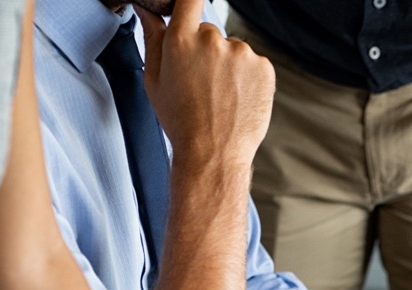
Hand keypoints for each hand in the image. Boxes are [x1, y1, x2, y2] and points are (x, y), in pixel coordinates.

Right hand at [137, 0, 274, 166]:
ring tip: (220, 95)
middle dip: (204, 50)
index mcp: (181, 39)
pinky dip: (248, 77)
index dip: (189, 2)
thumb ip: (152, 38)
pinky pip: (254, 64)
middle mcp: (213, 41)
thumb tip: (147, 9)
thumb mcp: (154, 80)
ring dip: (228, 65)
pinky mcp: (264, 67)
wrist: (214, 153)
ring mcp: (242, 53)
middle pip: (208, 31)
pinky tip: (237, 98)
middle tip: (201, 82)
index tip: (189, 7)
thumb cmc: (181, 120)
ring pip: (233, 49)